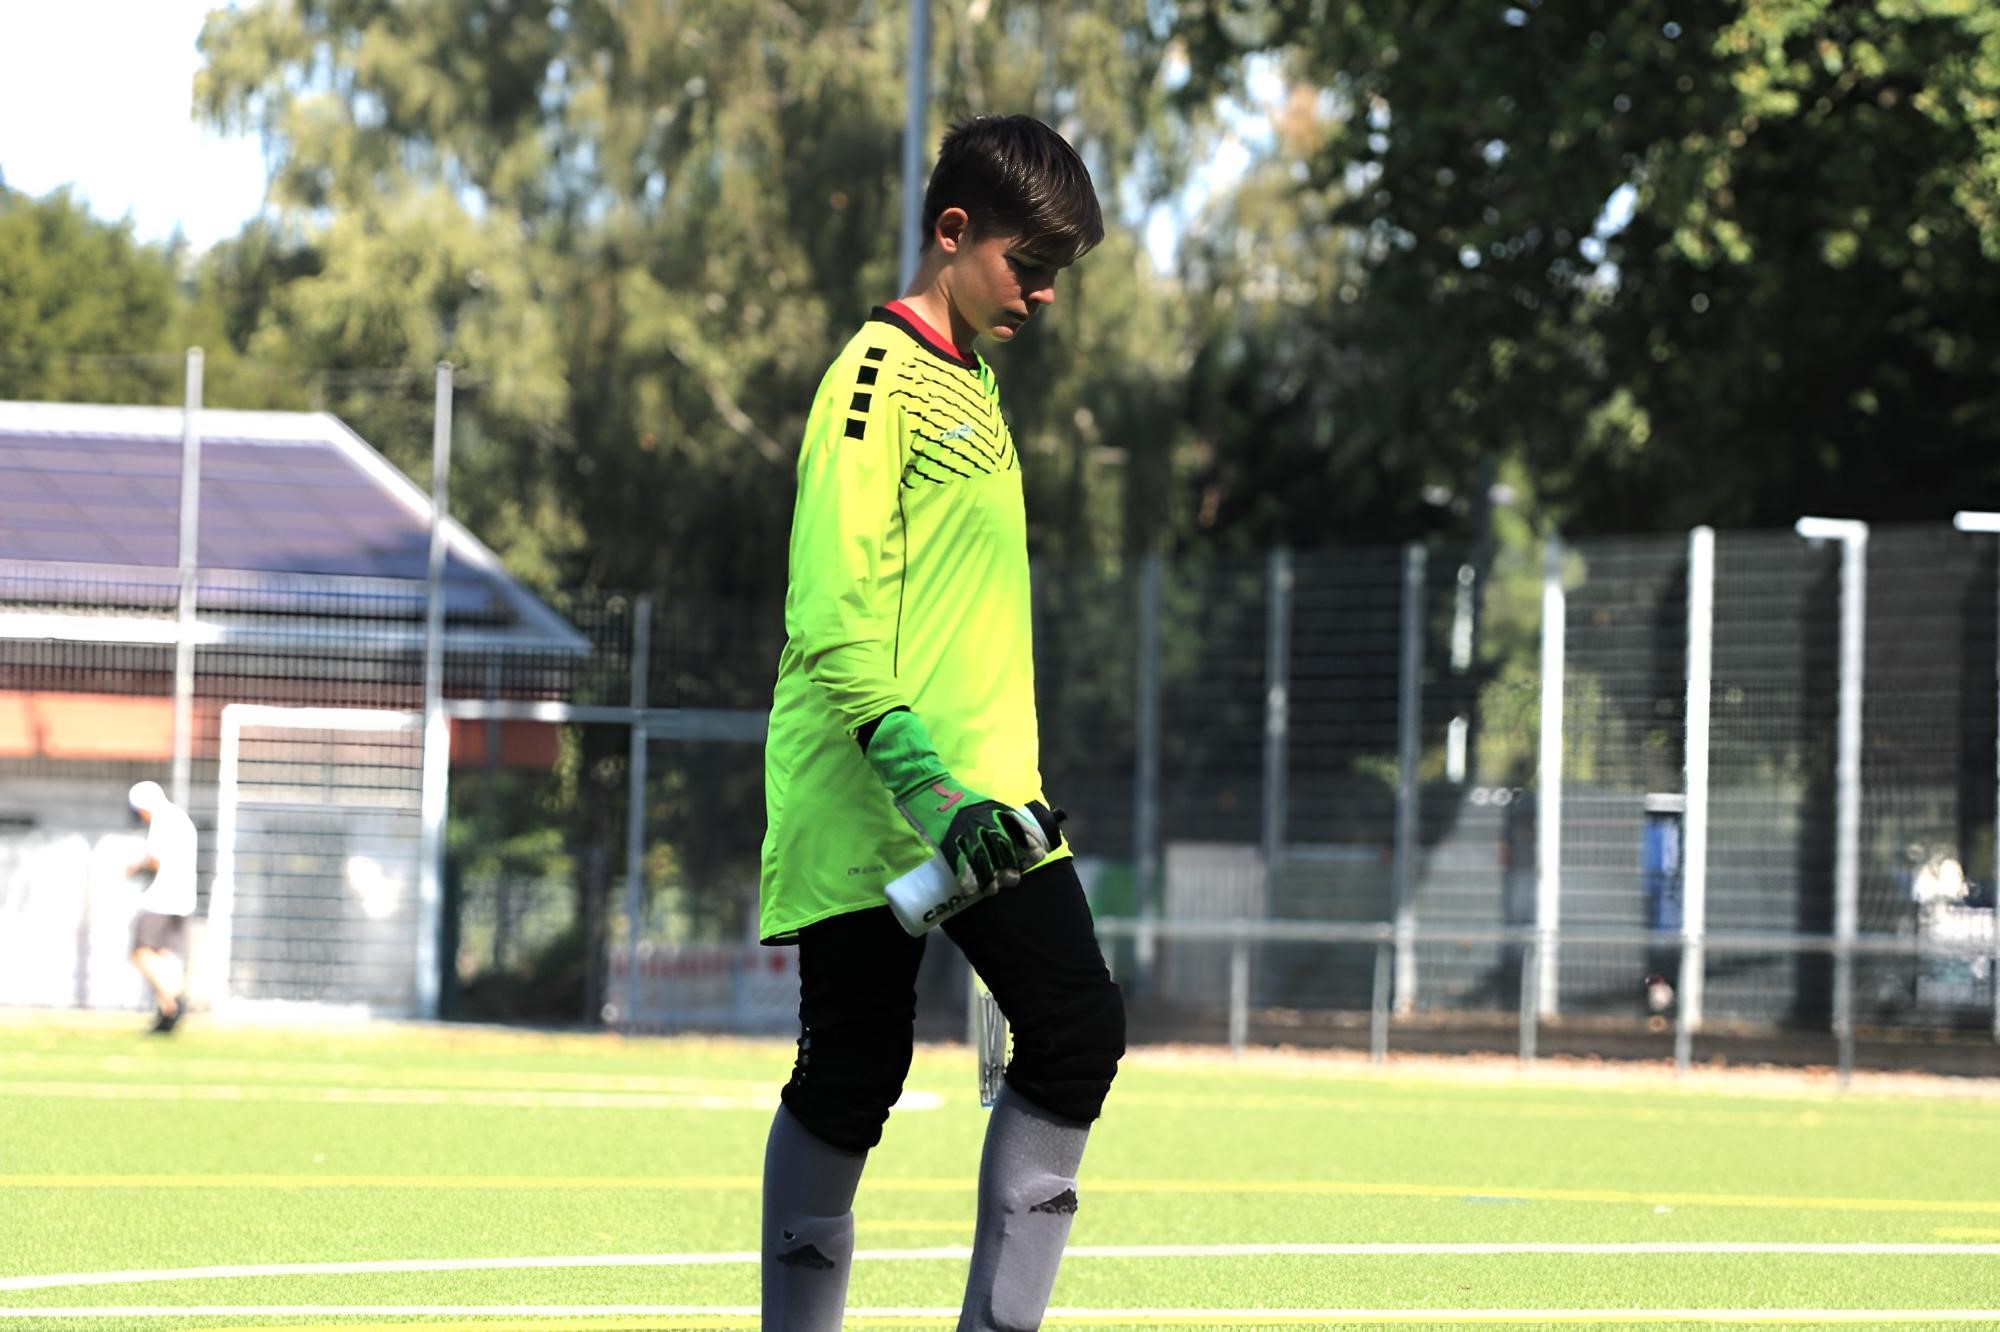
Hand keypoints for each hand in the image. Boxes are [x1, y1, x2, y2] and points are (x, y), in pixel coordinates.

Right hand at [862, 710, 1055, 895]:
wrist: (925, 788)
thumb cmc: (956, 797)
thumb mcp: (984, 804)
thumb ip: (998, 818)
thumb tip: (1016, 839)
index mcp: (993, 810)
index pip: (1019, 828)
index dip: (1030, 843)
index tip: (1038, 855)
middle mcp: (983, 821)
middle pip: (1004, 849)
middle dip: (1011, 867)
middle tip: (1012, 878)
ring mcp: (966, 832)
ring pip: (985, 861)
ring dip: (991, 879)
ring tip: (992, 888)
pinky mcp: (948, 841)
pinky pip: (961, 865)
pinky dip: (968, 880)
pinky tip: (971, 889)